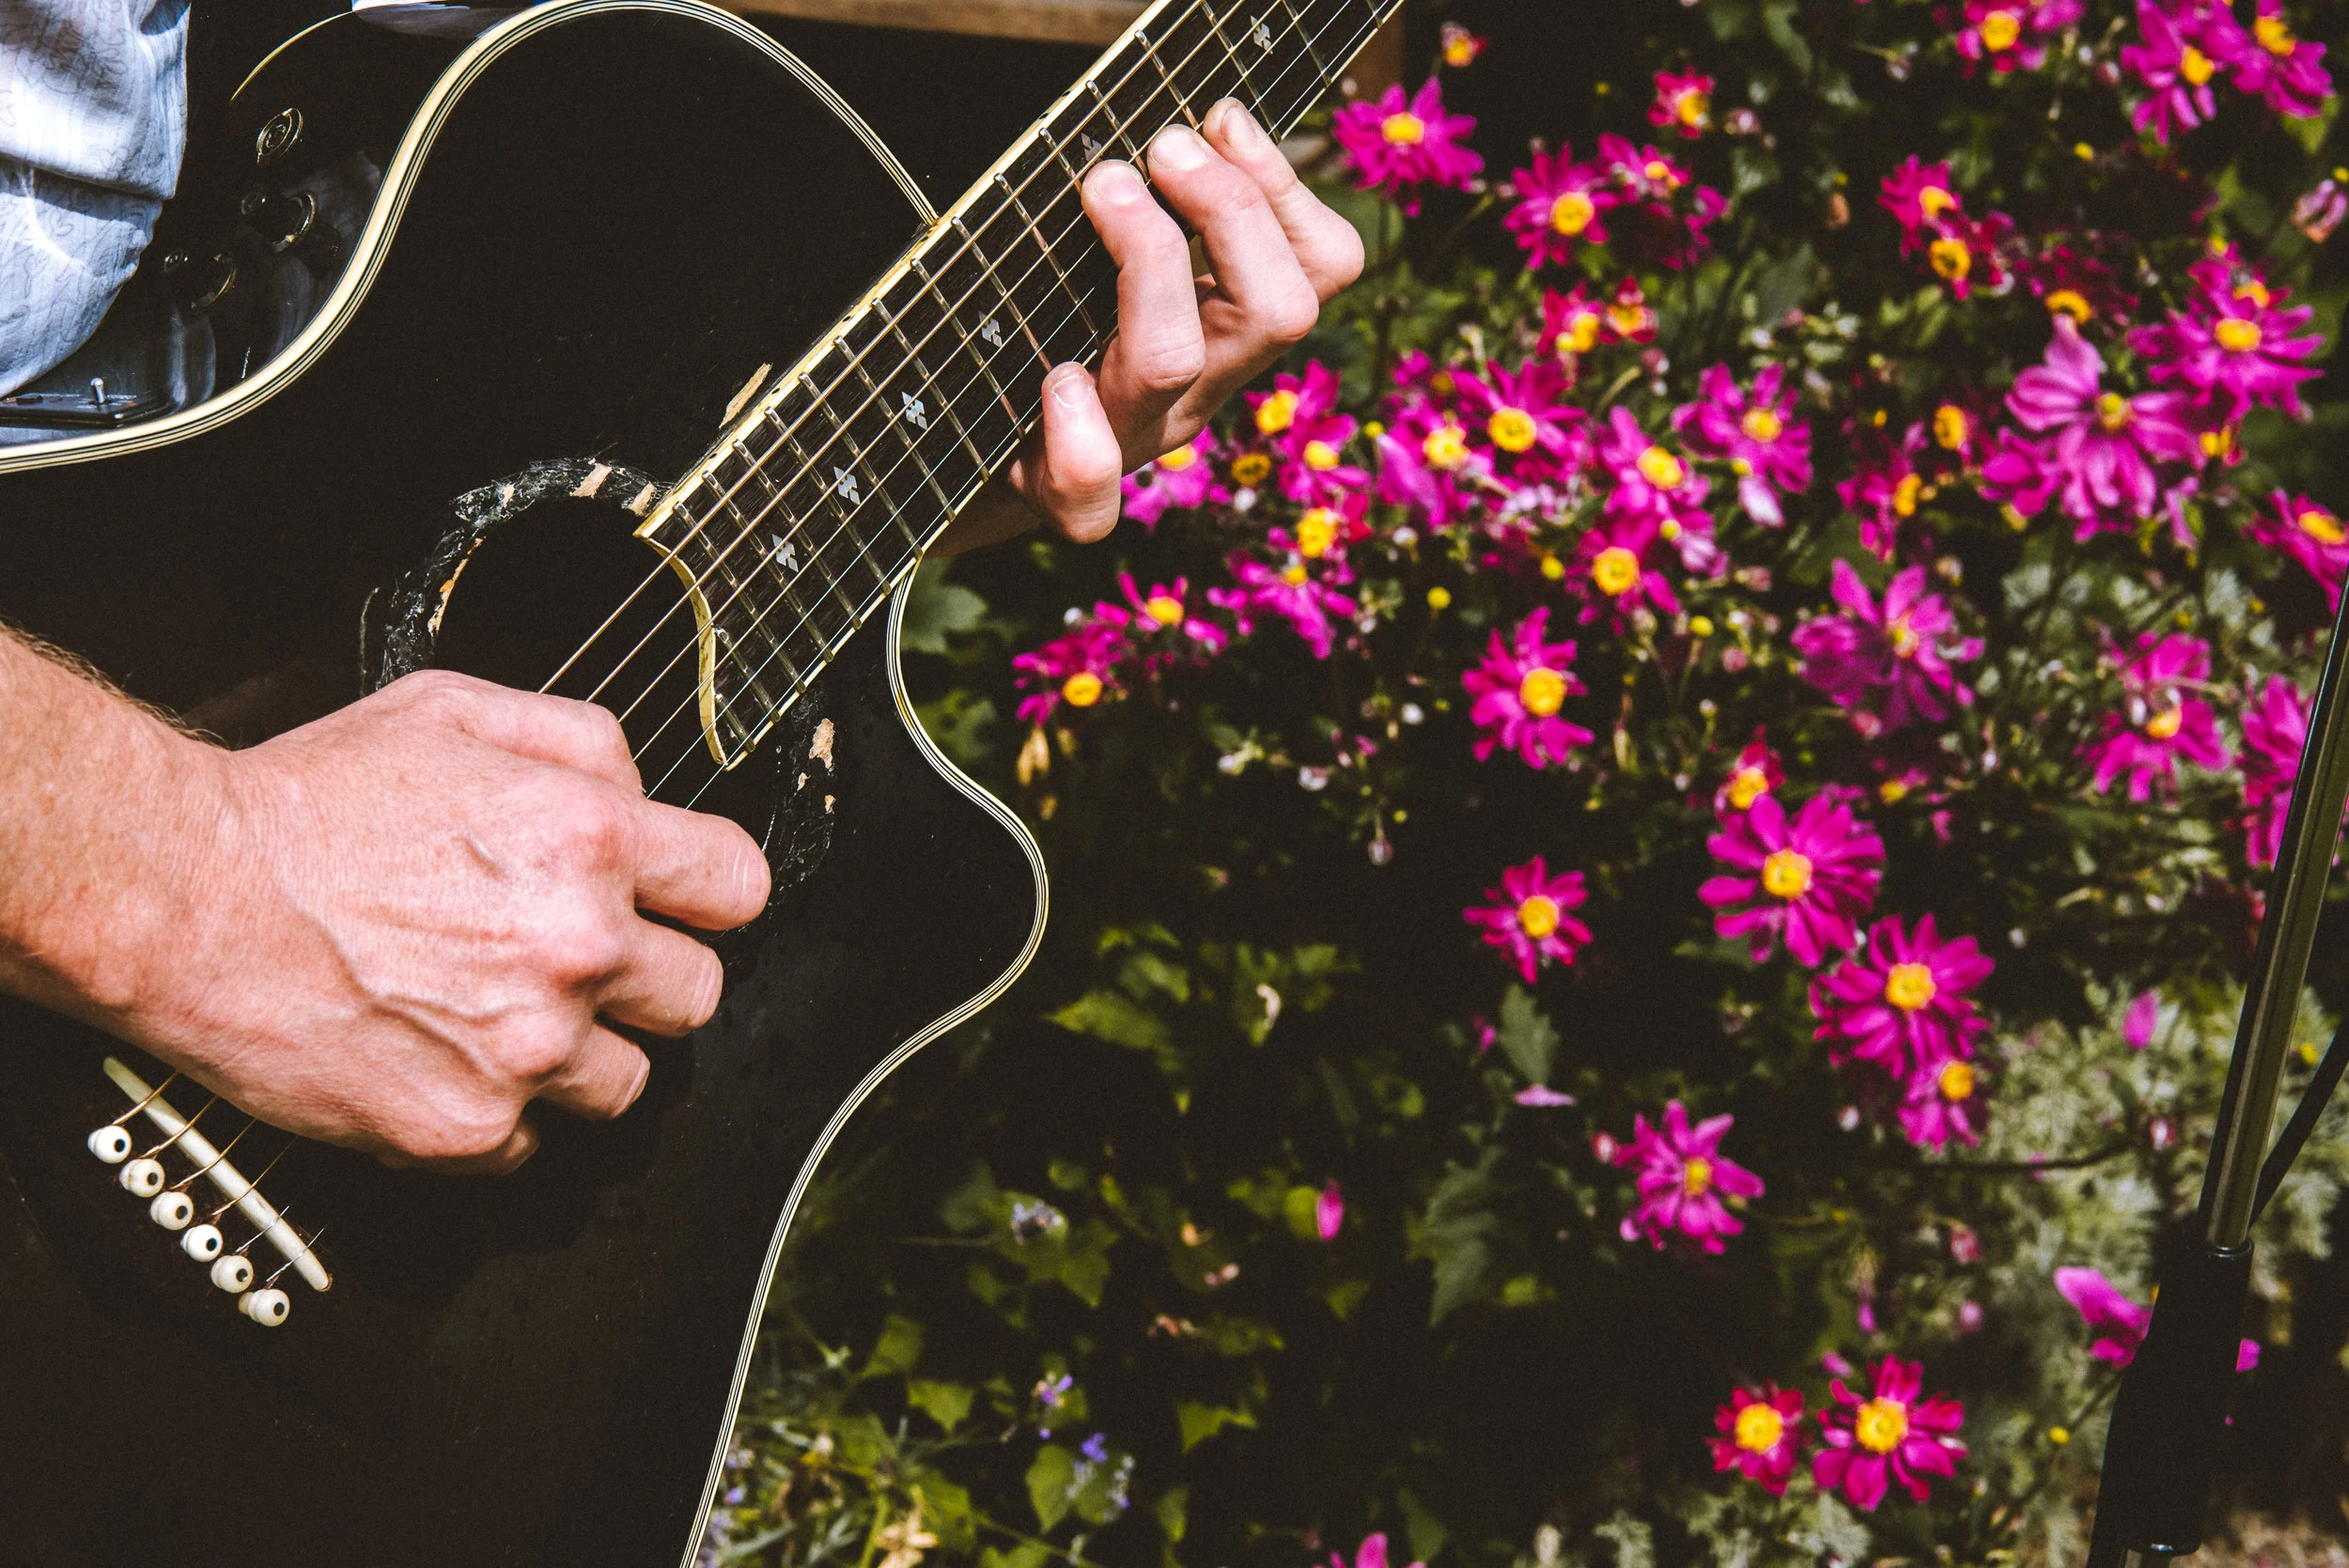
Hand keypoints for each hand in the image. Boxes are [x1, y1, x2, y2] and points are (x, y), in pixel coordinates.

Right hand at [45, 670, 769, 1174]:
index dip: (704, 895)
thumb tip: (645, 791)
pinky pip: (535, 1142)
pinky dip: (497, 1112)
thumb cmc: (307, 802)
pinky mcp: (467, 1128)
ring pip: (627, 1083)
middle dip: (646, 979)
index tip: (677, 904)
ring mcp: (528, 1047)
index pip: (740, 889)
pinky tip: (441, 1055)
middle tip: (572, 961)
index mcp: (591, 840)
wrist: (183, 893)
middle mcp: (577, 947)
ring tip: (494, 1010)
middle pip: (698, 997)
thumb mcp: (457, 710)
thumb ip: (583, 743)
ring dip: (577, 1054)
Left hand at [937, 98, 1364, 551]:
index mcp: (1225, 332)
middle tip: (1162, 148)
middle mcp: (1194, 390)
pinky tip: (1057, 381)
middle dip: (1231, 207)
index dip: (1284, 186)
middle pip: (1279, 312)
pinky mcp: (1054, 490)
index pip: (1320, 267)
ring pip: (1176, 362)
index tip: (1218, 118)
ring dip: (1148, 259)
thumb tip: (1192, 120)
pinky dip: (1077, 436)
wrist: (969, 472)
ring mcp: (1129, 439)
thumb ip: (1158, 206)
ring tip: (1104, 188)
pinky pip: (1088, 495)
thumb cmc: (1039, 342)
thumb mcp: (1108, 265)